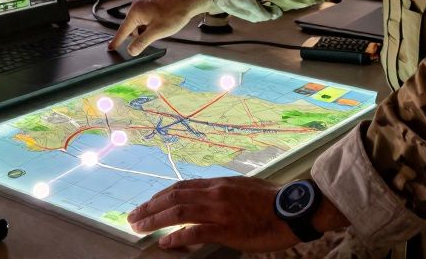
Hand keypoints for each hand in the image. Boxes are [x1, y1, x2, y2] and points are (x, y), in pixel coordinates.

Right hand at [108, 0, 210, 55]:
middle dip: (139, 36)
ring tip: (161, 30)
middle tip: (153, 36)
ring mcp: (144, 7)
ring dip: (146, 32)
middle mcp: (137, 8)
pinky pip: (145, 22)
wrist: (188, 2)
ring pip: (140, 26)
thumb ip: (142, 42)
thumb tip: (131, 51)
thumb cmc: (173, 14)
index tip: (110, 48)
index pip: (123, 30)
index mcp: (135, 12)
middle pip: (131, 29)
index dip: (117, 41)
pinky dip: (150, 28)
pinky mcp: (151, 8)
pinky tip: (161, 27)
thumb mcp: (156, 32)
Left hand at [128, 177, 300, 251]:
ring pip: (178, 211)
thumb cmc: (272, 201)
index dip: (161, 195)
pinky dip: (177, 237)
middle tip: (133, 216)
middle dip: (150, 207)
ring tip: (139, 227)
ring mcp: (219, 210)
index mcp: (218, 183)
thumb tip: (207, 197)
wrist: (293, 209)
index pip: (182, 186)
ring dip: (155, 220)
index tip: (148, 204)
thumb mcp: (243, 188)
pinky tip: (165, 243)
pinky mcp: (226, 228)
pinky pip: (195, 231)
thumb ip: (223, 192)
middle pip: (174, 196)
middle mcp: (214, 193)